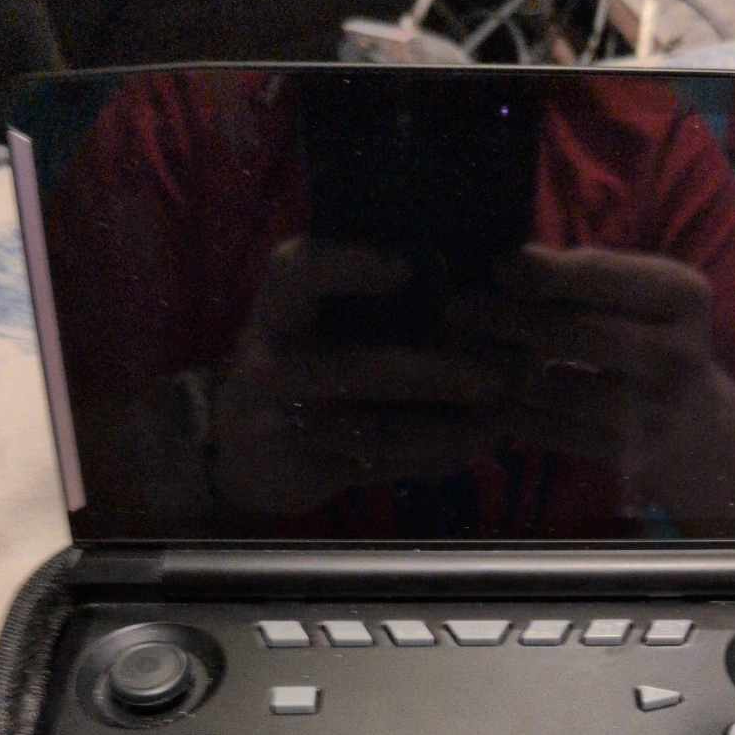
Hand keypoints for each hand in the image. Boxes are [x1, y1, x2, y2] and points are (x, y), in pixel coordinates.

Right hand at [210, 237, 511, 519]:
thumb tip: (457, 265)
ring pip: (377, 430)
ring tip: (498, 420)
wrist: (236, 443)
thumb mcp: (307, 314)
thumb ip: (360, 290)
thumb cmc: (297, 356)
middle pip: (359, 369)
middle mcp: (272, 361)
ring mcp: (285, 422)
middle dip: (434, 375)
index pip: (303, 273)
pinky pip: (380, 466)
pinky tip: (472, 446)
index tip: (408, 265)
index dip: (350, 265)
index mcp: (277, 304)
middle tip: (493, 377)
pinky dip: (432, 458)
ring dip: (446, 428)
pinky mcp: (306, 470)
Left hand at [448, 245, 734, 534]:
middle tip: (455, 308)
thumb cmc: (656, 347)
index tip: (496, 266)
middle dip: (507, 317)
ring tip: (458, 352)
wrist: (702, 436)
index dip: (542, 271)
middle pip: (575, 331)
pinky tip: (481, 398)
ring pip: (557, 386)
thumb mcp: (648, 300)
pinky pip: (553, 431)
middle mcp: (677, 354)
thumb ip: (593, 279)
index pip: (603, 276)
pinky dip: (511, 414)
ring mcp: (654, 412)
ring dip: (498, 369)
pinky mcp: (627, 457)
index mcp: (684, 296)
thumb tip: (506, 261)